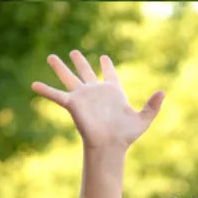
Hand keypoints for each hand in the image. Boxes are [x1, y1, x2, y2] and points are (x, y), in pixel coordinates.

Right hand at [30, 50, 163, 149]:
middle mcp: (96, 92)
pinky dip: (45, 90)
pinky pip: (57, 95)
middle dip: (80, 61)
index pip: (110, 75)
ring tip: (51, 57)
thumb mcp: (143, 119)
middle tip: (74, 52)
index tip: (104, 58)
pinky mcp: (73, 104)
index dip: (107, 66)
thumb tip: (163, 91)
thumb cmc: (126, 136)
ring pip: (70, 78)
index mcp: (113, 92)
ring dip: (60, 67)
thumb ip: (153, 105)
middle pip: (86, 72)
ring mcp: (83, 97)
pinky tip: (33, 84)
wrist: (110, 146)